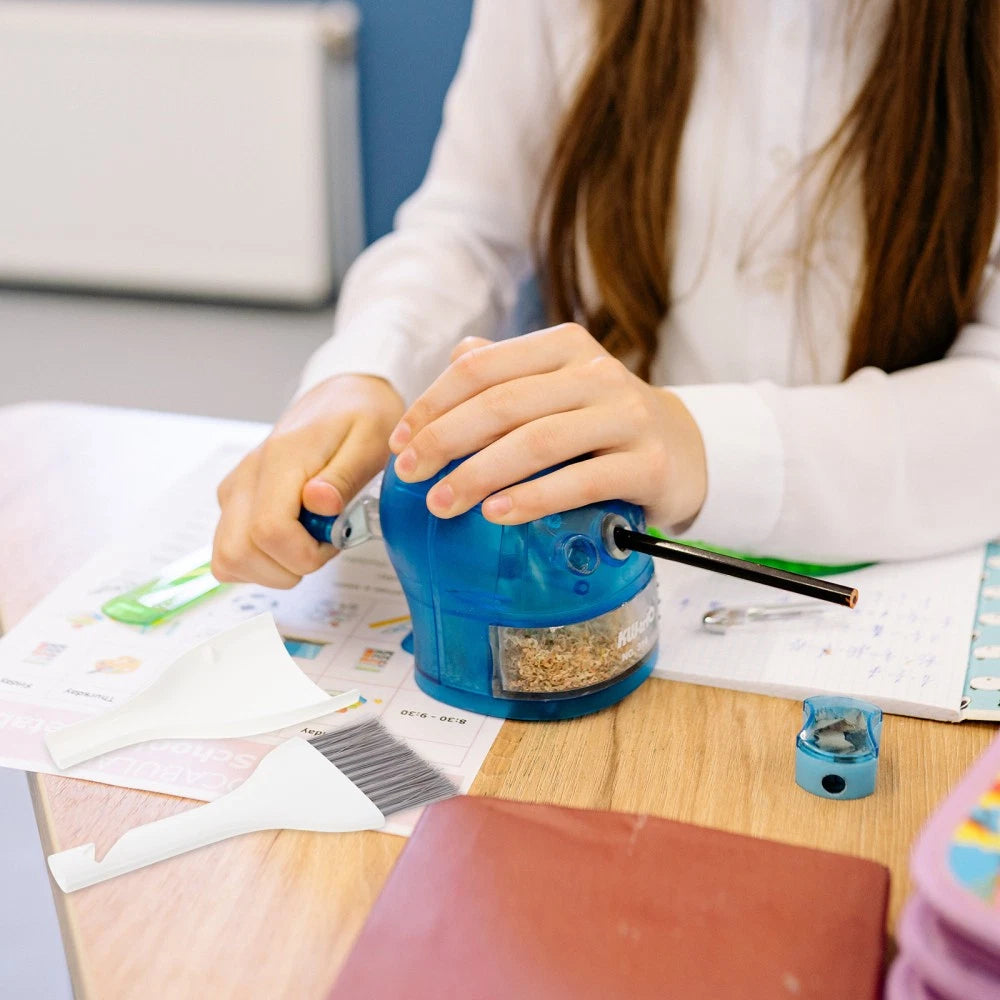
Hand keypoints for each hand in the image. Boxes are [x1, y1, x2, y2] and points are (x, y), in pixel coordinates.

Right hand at [212, 374, 404, 587]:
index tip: (335, 540)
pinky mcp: (233, 500)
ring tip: (308, 542)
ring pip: (227, 559)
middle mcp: (248, 475)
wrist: (341, 397)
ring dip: (272, 569)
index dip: (304, 554)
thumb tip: (320, 505)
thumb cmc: (360, 418)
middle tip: (323, 544)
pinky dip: (258, 563)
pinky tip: (290, 544)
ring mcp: (235, 489)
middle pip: (239, 552)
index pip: (269, 531)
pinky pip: (229, 552)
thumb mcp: (370, 440)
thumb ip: (344, 476)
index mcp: (281, 459)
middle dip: (288, 567)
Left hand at [387, 323, 706, 528]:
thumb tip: (454, 357)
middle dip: (445, 441)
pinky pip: (579, 482)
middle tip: (409, 475)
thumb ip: (508, 370)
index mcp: (564, 346)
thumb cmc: (604, 420)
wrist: (684, 448)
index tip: (400, 442)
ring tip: (443, 503)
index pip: (482, 368)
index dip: (433, 404)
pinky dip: (533, 498)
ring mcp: (626, 416)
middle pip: (503, 404)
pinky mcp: (647, 464)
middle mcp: (596, 373)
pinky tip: (497, 514)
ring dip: (480, 475)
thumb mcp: (559, 383)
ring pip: (538, 442)